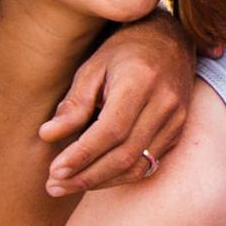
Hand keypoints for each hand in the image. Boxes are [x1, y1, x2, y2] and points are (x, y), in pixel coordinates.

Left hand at [43, 16, 194, 198]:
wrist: (171, 40)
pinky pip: (149, 164)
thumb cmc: (124, 51)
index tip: (55, 170)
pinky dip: (119, 175)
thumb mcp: (92, 67)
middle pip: (124, 154)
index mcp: (140, 82)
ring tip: (68, 186)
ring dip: (100, 182)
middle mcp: (164, 103)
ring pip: (138, 166)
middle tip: (54, 186)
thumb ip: (74, 103)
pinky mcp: (178, 131)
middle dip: (86, 176)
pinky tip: (95, 177)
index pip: (110, 130)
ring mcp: (176, 119)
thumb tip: (47, 135)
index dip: (82, 155)